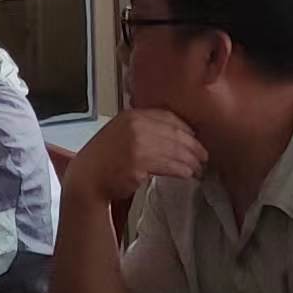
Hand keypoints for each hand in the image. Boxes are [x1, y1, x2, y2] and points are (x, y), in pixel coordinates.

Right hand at [74, 106, 205, 211]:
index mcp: (132, 115)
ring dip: (191, 161)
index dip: (186, 128)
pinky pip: (168, 166)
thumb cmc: (106, 157)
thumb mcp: (122, 132)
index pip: (168, 117)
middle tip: (204, 156)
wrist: (87, 177)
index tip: (196, 138)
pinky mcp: (138, 165)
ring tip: (199, 168)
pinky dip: (182, 170)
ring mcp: (136, 145)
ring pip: (174, 151)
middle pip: (175, 133)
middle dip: (194, 146)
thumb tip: (176, 134)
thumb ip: (144, 128)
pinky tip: (188, 174)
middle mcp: (135, 127)